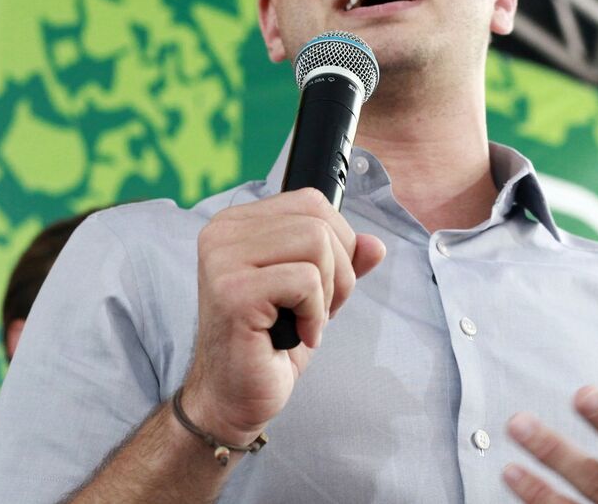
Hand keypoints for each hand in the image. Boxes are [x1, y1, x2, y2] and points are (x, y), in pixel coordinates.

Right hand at [180, 188, 385, 446]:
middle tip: (320, 310)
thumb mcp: (313, 295)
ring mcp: (223, 261)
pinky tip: (299, 335)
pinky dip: (315, 313)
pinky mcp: (233, 293)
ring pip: (316, 243)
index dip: (338, 243)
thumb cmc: (267, 344)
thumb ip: (341, 262)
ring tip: (308, 321)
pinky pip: (305, 280)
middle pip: (318, 220)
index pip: (311, 201)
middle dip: (339, 270)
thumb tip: (375, 245)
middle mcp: (222, 233)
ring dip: (327, 292)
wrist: (231, 397)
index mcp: (236, 223)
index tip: (324, 285)